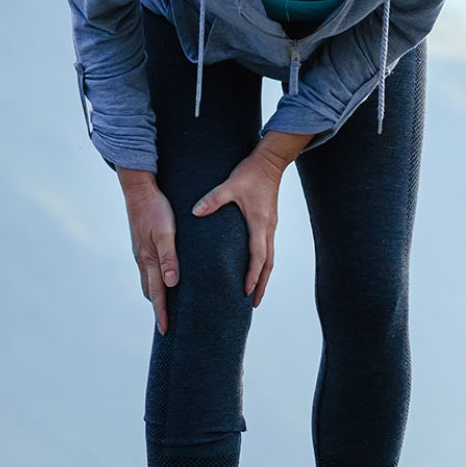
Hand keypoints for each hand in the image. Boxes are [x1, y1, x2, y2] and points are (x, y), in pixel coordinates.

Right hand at [117, 167, 178, 333]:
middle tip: (166, 326)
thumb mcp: (166, 233)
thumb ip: (169, 258)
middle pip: (151, 291)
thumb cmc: (156, 209)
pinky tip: (164, 279)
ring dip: (157, 295)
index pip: (158, 293)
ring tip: (166, 307)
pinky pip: (150, 269)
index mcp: (149, 259)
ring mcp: (141, 253)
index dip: (162, 313)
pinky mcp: (143, 245)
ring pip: (149, 281)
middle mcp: (143, 260)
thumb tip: (172, 284)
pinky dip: (157, 280)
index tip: (165, 331)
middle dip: (159, 309)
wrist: (139, 189)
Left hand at [193, 131, 311, 306]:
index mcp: (258, 223)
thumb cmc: (250, 174)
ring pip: (270, 259)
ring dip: (263, 277)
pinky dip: (263, 264)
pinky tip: (255, 270)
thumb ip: (213, 199)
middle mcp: (267, 229)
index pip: (258, 256)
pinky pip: (267, 249)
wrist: (270, 162)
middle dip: (261, 285)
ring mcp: (270, 227)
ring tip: (255, 294)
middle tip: (253, 304)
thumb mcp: (230, 185)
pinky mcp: (268, 223)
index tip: (246, 291)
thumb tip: (195, 213)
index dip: (253, 275)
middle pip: (268, 264)